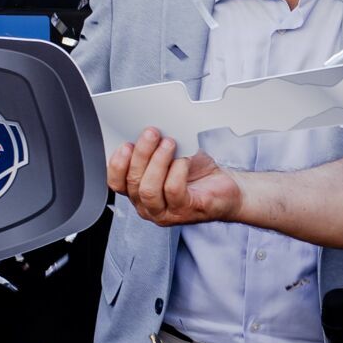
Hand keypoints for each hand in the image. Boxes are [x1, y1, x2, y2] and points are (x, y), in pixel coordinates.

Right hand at [109, 128, 240, 226]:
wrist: (226, 188)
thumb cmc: (196, 172)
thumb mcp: (170, 155)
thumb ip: (154, 147)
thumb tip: (147, 130)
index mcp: (137, 192)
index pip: (115, 183)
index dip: (117, 164)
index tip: (126, 144)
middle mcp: (147, 206)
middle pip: (132, 182)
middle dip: (141, 154)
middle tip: (152, 133)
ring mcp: (165, 212)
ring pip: (148, 190)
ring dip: (158, 162)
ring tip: (169, 143)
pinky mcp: (184, 212)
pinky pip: (173, 191)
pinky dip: (177, 171)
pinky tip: (184, 159)